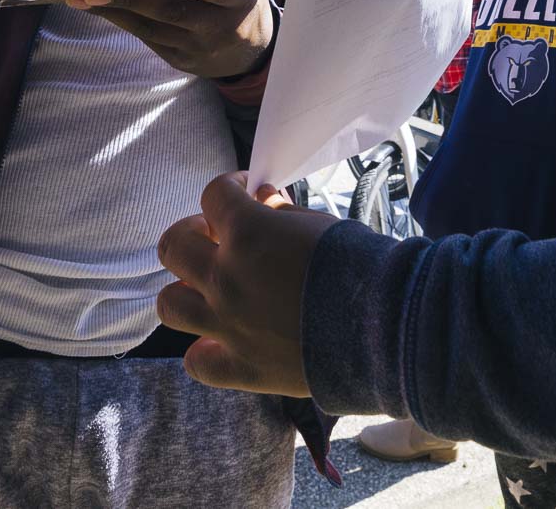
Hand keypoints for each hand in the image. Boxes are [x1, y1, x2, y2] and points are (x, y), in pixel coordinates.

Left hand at [65, 0, 273, 87]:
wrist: (251, 51)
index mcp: (241, 1)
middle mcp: (220, 29)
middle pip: (173, 12)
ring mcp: (198, 49)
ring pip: (151, 28)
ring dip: (114, 10)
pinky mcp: (179, 61)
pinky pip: (145, 38)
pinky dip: (119, 20)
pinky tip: (94, 6)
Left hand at [157, 172, 337, 396]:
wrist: (385, 326)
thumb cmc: (359, 264)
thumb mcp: (320, 222)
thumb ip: (282, 212)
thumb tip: (262, 202)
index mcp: (248, 233)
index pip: (213, 195)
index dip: (229, 187)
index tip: (244, 192)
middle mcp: (226, 278)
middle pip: (174, 245)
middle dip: (195, 233)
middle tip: (219, 237)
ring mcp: (227, 326)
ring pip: (170, 304)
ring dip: (188, 289)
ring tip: (213, 288)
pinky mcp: (240, 368)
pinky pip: (196, 362)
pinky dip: (205, 349)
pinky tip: (224, 339)